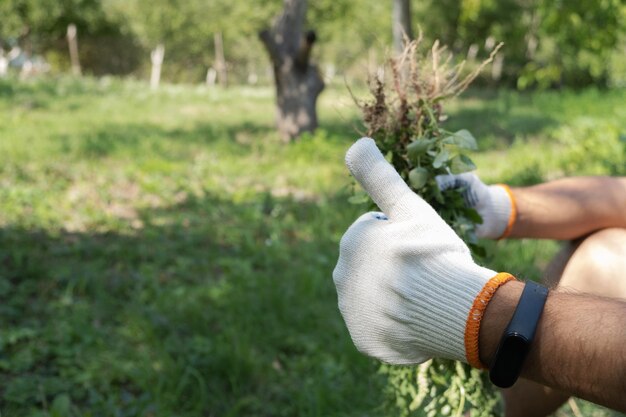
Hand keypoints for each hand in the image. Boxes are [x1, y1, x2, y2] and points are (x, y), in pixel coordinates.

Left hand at [333, 138, 513, 366]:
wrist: (459, 308)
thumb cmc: (436, 252)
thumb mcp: (409, 207)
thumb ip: (379, 175)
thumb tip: (355, 142)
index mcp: (351, 242)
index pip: (377, 234)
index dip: (403, 237)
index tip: (420, 247)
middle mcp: (342, 277)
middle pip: (373, 265)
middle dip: (394, 265)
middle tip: (424, 272)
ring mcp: (351, 311)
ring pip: (376, 294)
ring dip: (394, 293)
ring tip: (423, 295)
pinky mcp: (363, 338)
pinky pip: (378, 325)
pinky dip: (393, 322)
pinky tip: (414, 318)